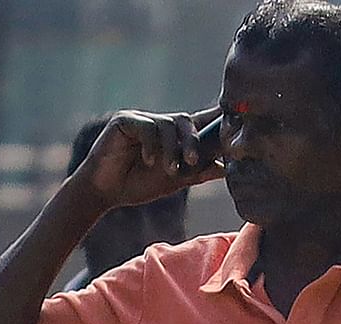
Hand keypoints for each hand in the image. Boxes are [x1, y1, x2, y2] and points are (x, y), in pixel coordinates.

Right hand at [73, 107, 224, 207]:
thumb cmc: (137, 186)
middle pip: (186, 120)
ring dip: (172, 149)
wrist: (105, 193)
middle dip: (193, 142)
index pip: (199, 122)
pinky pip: (146, 127)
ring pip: (168, 124)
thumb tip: (225, 168)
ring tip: (169, 170)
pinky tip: (147, 161)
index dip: (217, 116)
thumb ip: (198, 173)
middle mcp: (159, 124)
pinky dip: (151, 146)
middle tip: (193, 163)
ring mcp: (142, 120)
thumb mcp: (174, 181)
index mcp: (174, 137)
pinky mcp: (125, 120)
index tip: (235, 113)